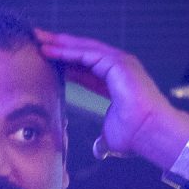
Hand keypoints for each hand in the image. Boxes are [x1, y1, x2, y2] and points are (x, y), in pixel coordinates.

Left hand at [34, 30, 188, 169]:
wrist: (151, 134)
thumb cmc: (136, 136)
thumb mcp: (109, 134)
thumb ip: (102, 138)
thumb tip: (98, 149)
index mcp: (115, 82)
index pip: (85, 67)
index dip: (65, 61)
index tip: (45, 58)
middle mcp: (118, 69)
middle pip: (83, 52)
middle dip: (59, 45)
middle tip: (37, 39)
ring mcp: (121, 64)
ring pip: (84, 49)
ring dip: (61, 44)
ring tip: (39, 39)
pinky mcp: (119, 63)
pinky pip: (88, 53)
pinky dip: (69, 50)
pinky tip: (52, 49)